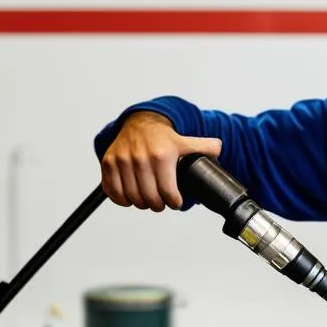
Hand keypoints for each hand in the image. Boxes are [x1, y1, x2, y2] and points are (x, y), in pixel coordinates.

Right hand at [101, 111, 222, 210]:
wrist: (139, 122)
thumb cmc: (162, 137)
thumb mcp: (185, 141)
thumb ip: (204, 147)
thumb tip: (219, 150)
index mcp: (162, 155)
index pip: (168, 193)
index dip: (174, 202)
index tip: (175, 202)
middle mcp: (140, 157)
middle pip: (150, 199)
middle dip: (158, 205)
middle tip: (161, 203)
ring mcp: (122, 160)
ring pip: (131, 198)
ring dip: (141, 203)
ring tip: (148, 199)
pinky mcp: (108, 163)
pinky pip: (112, 191)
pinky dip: (121, 199)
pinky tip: (130, 197)